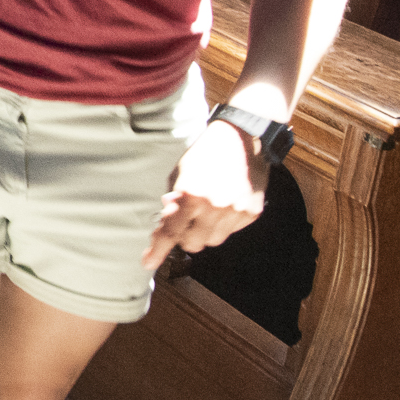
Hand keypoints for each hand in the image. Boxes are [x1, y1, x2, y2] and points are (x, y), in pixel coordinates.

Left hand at [144, 121, 266, 270]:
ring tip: (207, 209)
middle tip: (186, 221)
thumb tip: (168, 221)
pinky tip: (225, 203)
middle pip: (193, 243)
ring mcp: (234, 211)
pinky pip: (232, 231)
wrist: (241, 137)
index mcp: (190, 195)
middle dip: (185, 235)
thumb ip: (174, 200)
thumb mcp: (180, 172)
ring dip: (206, 231)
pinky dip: (225, 223)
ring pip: (214, 240)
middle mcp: (213, 207)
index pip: (170, 232)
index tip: (148, 262)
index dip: (157, 250)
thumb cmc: (205, 152)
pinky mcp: (251, 212)